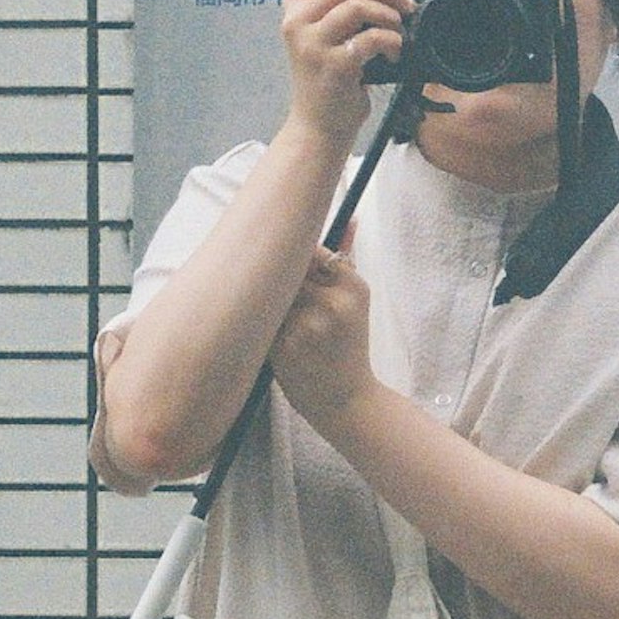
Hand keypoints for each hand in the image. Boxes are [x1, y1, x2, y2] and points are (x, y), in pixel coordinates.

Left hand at [268, 241, 378, 434]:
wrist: (345, 399)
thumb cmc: (348, 345)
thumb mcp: (356, 301)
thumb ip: (345, 260)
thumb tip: (349, 219)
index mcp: (353, 287)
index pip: (314, 250)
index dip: (295, 257)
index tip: (291, 267)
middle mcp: (332, 302)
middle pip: (289, 268)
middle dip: (280, 276)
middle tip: (278, 288)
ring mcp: (307, 324)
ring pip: (273, 291)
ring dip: (269, 298)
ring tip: (276, 314)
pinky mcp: (284, 345)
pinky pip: (263, 317)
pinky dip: (262, 321)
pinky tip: (271, 334)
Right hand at [276, 0, 409, 140]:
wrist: (318, 125)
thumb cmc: (330, 73)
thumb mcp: (335, 24)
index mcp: (298, 2)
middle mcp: (298, 19)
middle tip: (407, 1)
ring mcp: (312, 42)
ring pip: (359, 5)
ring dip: (391, 14)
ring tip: (400, 28)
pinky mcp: (331, 65)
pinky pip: (371, 38)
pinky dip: (392, 40)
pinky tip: (394, 51)